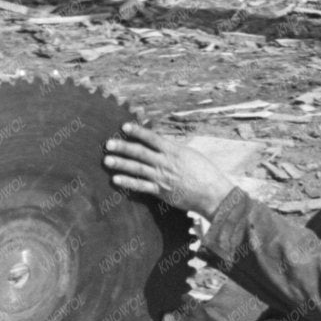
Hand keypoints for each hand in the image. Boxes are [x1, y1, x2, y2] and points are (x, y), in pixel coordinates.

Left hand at [104, 122, 235, 218]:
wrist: (213, 194)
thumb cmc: (205, 173)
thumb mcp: (191, 155)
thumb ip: (174, 150)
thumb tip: (162, 144)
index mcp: (174, 150)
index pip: (152, 138)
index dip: (138, 131)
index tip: (124, 126)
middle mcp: (166, 162)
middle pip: (140, 152)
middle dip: (123, 147)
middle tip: (107, 144)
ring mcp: (162, 177)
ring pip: (137, 168)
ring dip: (121, 164)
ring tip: (107, 161)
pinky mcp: (161, 192)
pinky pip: (141, 186)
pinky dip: (128, 182)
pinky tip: (115, 179)